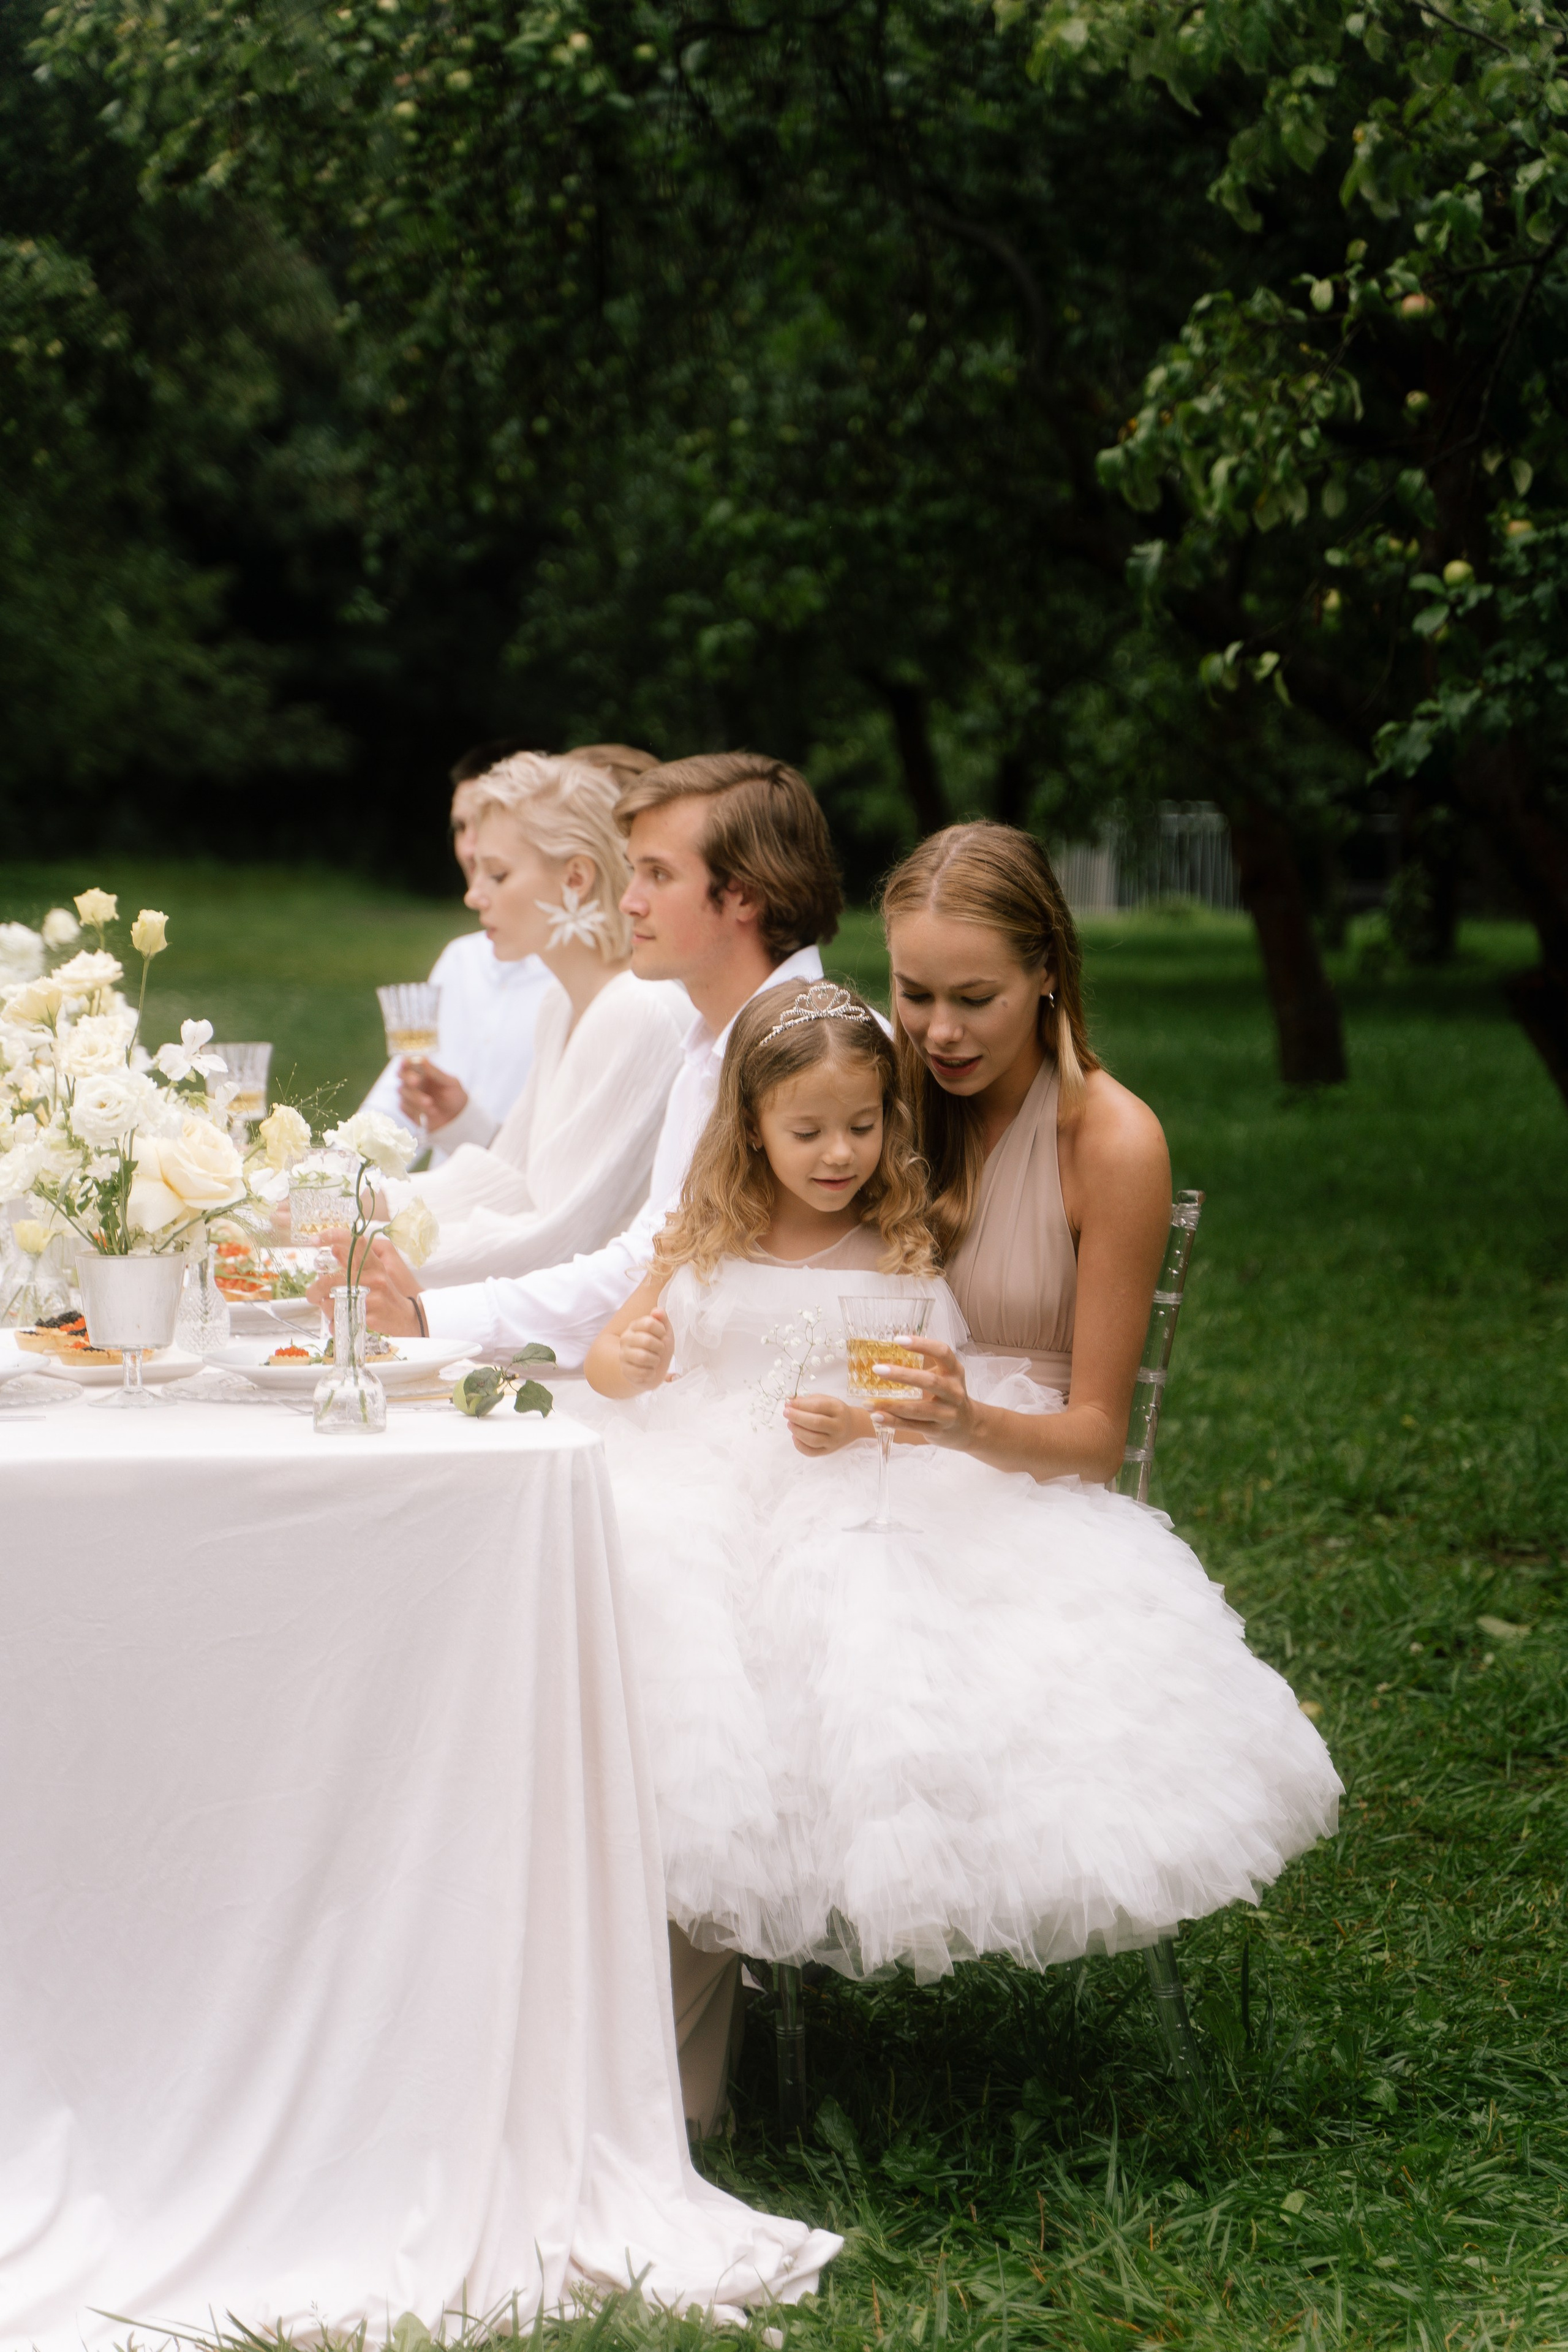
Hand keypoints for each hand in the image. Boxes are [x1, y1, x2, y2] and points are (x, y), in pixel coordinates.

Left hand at [305, 1229, 423, 1338]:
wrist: (405, 1317)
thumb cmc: (385, 1293)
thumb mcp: (375, 1271)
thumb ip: (355, 1260)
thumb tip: (334, 1249)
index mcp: (373, 1264)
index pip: (354, 1242)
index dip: (333, 1236)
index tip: (314, 1240)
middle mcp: (373, 1278)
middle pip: (331, 1280)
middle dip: (315, 1290)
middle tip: (313, 1295)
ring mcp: (372, 1298)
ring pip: (331, 1304)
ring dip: (326, 1309)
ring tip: (332, 1310)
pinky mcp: (369, 1317)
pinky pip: (340, 1321)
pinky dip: (334, 1324)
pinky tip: (339, 1322)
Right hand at [398, 1058, 467, 1131]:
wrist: (457, 1119)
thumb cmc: (455, 1096)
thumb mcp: (450, 1083)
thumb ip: (436, 1073)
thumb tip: (423, 1059)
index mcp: (424, 1072)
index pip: (410, 1063)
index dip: (405, 1062)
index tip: (405, 1061)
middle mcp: (415, 1082)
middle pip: (401, 1076)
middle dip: (407, 1078)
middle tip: (416, 1081)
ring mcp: (410, 1096)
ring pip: (403, 1092)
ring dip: (415, 1097)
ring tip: (430, 1103)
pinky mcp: (409, 1110)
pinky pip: (404, 1107)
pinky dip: (415, 1109)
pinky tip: (431, 1111)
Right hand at [619, 1308, 672, 1391]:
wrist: (651, 1369)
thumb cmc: (657, 1348)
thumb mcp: (664, 1332)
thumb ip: (662, 1319)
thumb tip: (658, 1310)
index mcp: (634, 1326)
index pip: (649, 1323)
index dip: (661, 1331)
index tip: (662, 1336)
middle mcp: (626, 1339)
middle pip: (647, 1340)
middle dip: (660, 1348)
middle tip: (660, 1351)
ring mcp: (623, 1355)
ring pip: (643, 1357)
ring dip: (655, 1361)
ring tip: (654, 1361)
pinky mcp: (625, 1371)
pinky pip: (641, 1373)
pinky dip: (650, 1373)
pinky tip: (649, 1370)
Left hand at [782, 1392, 859, 1455]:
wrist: (853, 1425)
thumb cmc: (835, 1411)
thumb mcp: (825, 1400)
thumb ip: (808, 1401)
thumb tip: (789, 1403)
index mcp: (838, 1409)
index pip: (818, 1406)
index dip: (800, 1405)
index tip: (788, 1403)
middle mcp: (838, 1426)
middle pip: (816, 1423)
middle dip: (797, 1417)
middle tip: (786, 1413)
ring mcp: (834, 1441)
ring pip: (813, 1440)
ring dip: (797, 1431)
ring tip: (790, 1424)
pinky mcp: (829, 1451)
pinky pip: (812, 1452)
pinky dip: (800, 1446)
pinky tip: (795, 1436)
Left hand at [870, 1338, 981, 1451]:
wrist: (968, 1426)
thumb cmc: (947, 1395)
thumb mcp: (944, 1376)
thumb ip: (922, 1366)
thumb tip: (884, 1353)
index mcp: (954, 1372)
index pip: (942, 1352)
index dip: (922, 1345)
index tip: (898, 1340)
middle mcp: (954, 1391)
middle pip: (929, 1381)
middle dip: (902, 1375)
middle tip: (877, 1369)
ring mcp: (947, 1413)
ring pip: (917, 1409)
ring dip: (891, 1405)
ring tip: (868, 1402)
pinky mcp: (937, 1431)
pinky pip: (912, 1426)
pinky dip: (893, 1422)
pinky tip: (877, 1416)